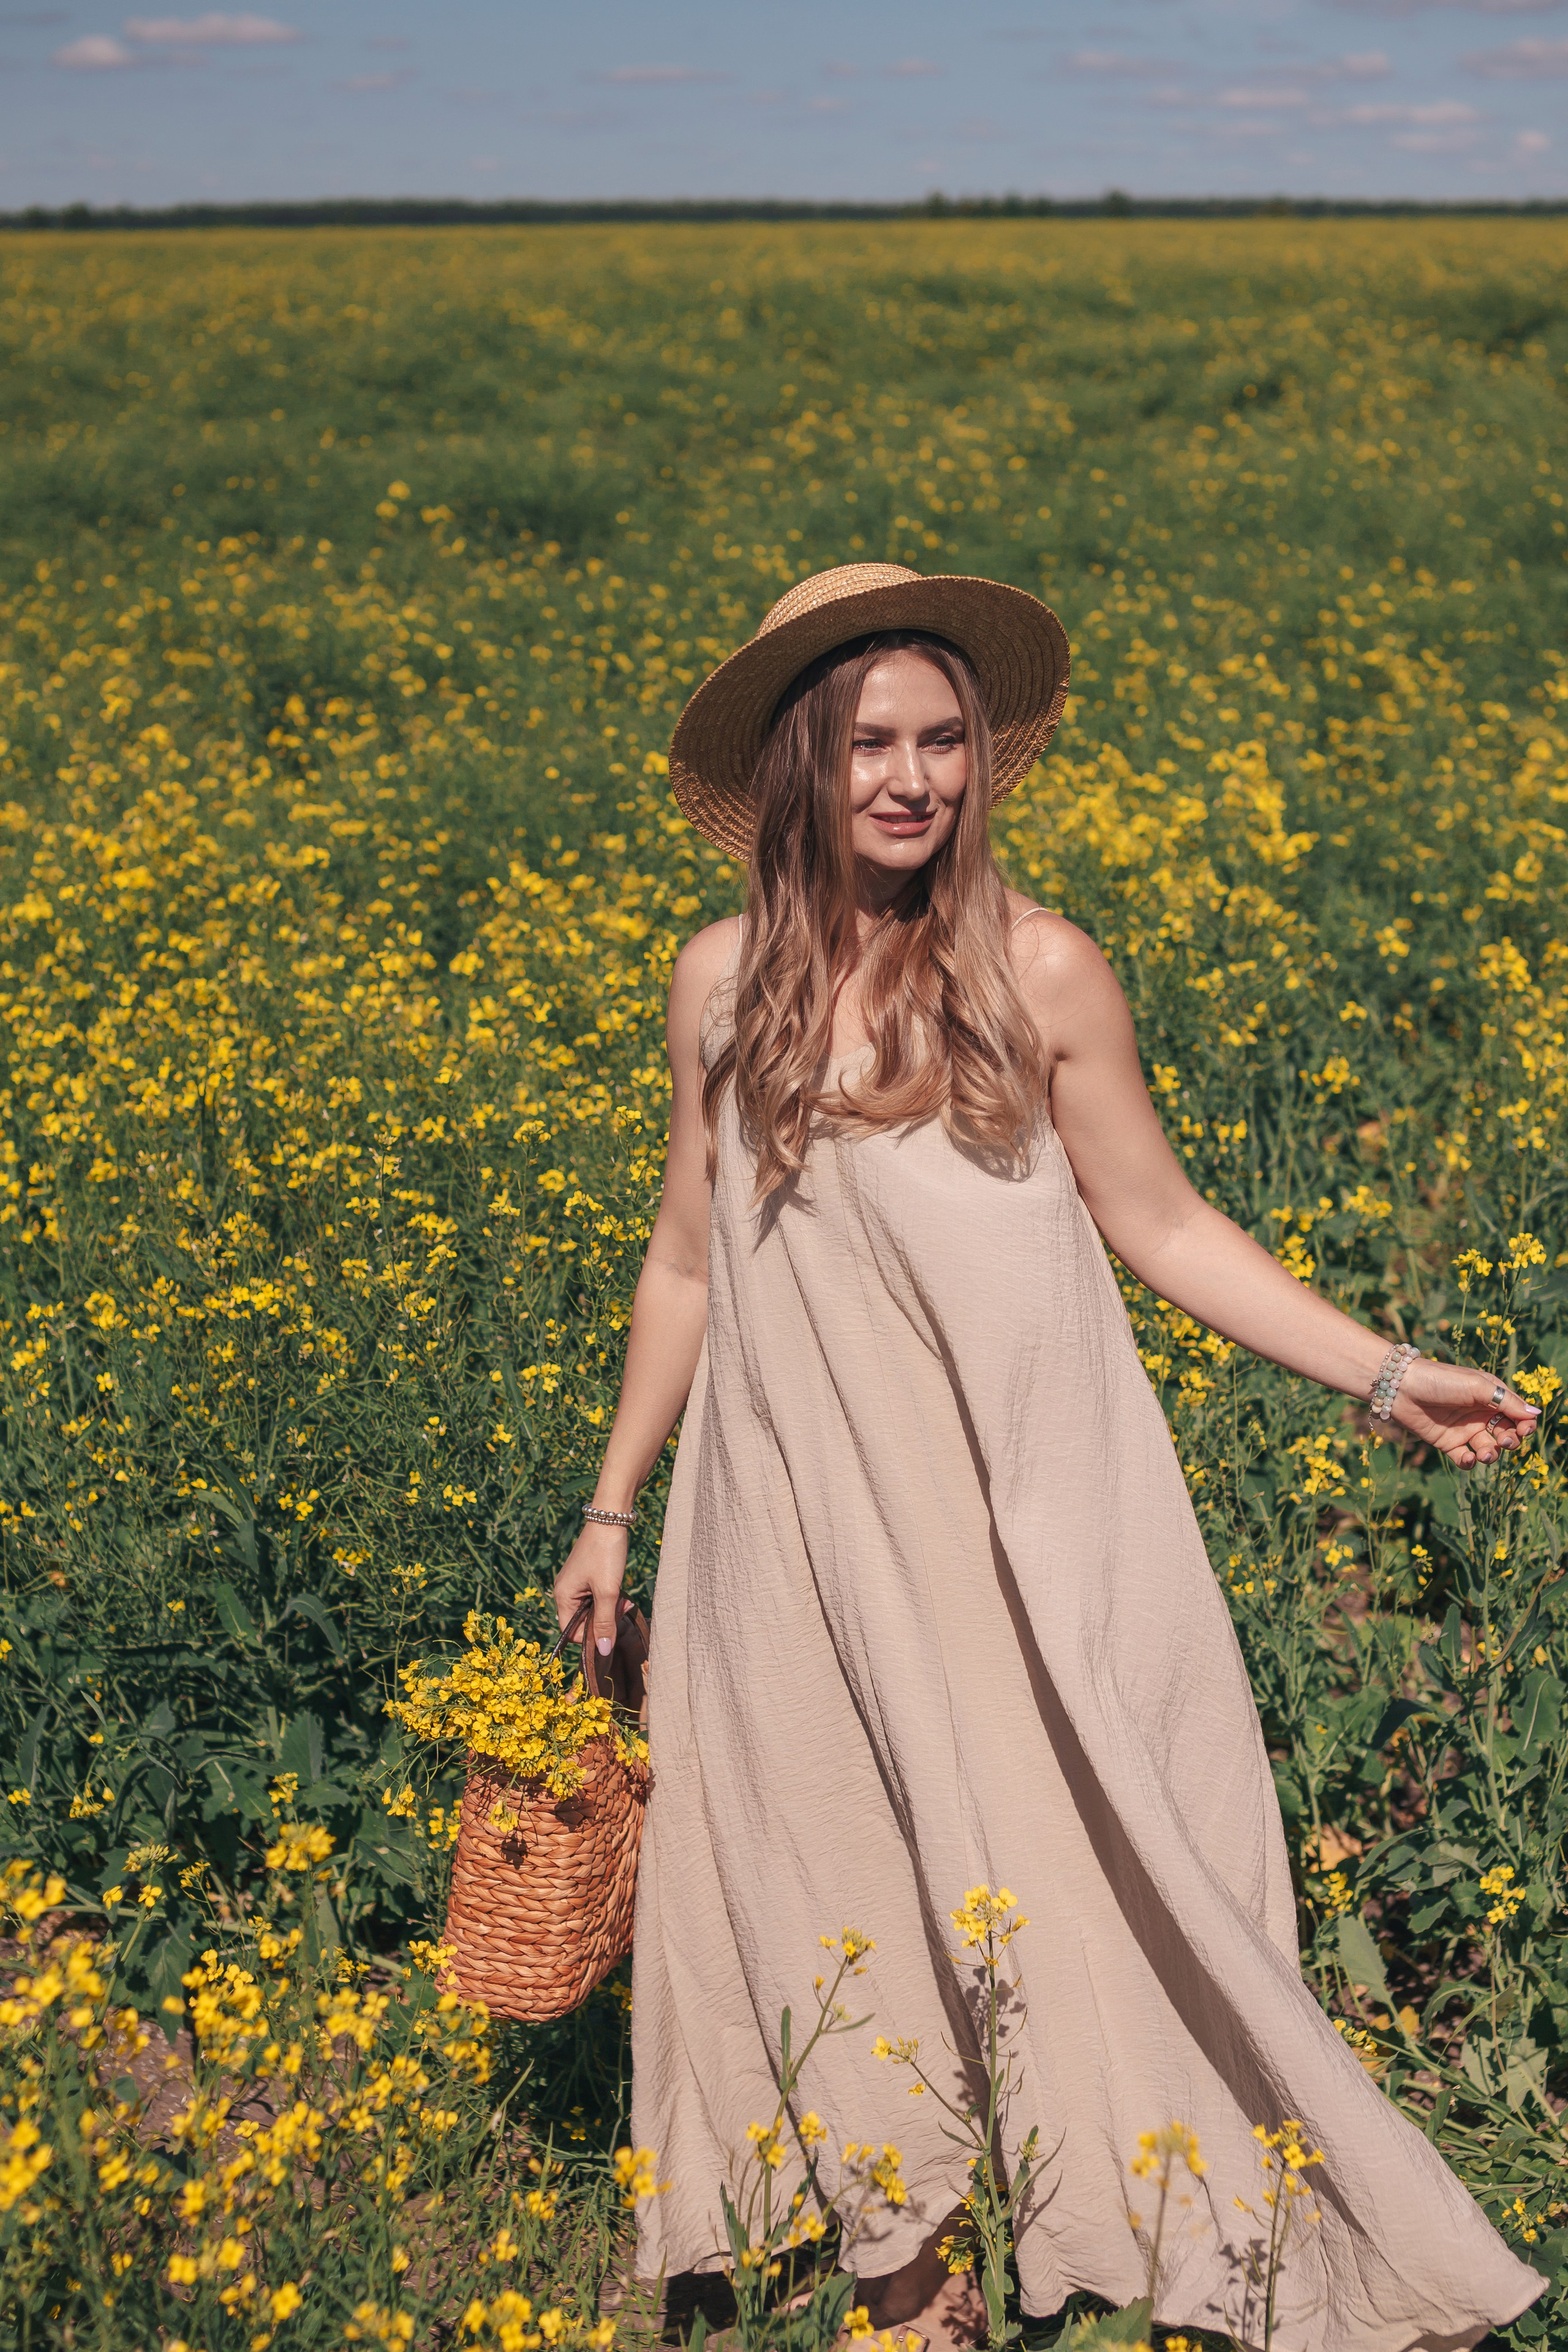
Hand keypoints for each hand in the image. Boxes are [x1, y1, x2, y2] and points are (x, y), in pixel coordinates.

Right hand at [553, 1520, 630, 1658]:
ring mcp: (576, 1583)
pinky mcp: (586, 1576)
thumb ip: (604, 1622)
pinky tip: (621, 1591)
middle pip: (582, 1621)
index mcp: (563, 1596)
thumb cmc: (606, 1555)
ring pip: (592, 1609)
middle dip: (604, 1620)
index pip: (570, 1632)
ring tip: (624, 1599)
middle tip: (622, 1608)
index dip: (590, 1637)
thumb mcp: (608, 1592)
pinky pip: (596, 1597)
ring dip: (609, 1609)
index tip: (611, 1629)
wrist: (610, 1520)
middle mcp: (565, 1591)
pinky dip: (609, 1598)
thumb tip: (603, 1651)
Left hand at [1390, 1358, 1540, 1467]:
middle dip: (1511, 1441)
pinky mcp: (1448, 1443)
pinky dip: (1470, 1462)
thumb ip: (1506, 1401)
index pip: (1518, 1414)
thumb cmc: (1440, 1380)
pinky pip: (1466, 1458)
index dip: (1525, 1425)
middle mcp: (1480, 1414)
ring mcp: (1464, 1429)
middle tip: (1505, 1441)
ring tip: (1485, 1453)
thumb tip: (1536, 1414)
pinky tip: (1469, 1458)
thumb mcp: (1477, 1386)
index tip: (1524, 1430)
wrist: (1401, 1388)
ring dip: (1492, 1454)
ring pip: (1489, 1449)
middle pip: (1507, 1434)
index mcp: (1491, 1396)